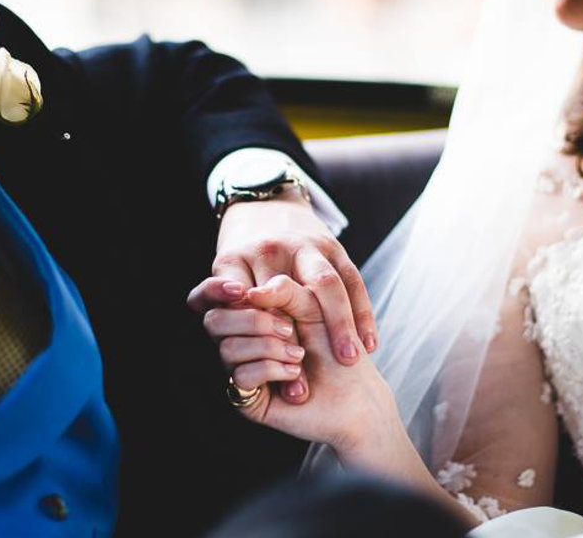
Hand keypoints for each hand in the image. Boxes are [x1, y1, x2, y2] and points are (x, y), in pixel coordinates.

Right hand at [206, 274, 398, 452]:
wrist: (355, 391)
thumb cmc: (335, 343)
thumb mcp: (313, 303)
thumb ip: (283, 289)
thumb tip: (249, 294)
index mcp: (247, 308)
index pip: (211, 295)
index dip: (214, 290)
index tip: (239, 291)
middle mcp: (237, 337)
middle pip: (213, 320)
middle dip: (253, 321)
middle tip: (288, 329)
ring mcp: (237, 367)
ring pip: (226, 347)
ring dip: (269, 348)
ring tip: (299, 355)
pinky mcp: (244, 395)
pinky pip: (240, 376)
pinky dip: (272, 370)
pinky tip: (294, 374)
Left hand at [210, 191, 376, 362]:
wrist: (266, 206)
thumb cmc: (243, 256)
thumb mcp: (221, 273)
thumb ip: (213, 300)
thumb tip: (220, 339)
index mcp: (240, 258)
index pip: (249, 301)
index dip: (263, 333)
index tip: (278, 364)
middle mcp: (273, 250)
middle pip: (291, 294)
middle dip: (300, 337)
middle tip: (311, 376)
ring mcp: (307, 246)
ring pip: (329, 285)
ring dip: (342, 323)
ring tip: (350, 359)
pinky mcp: (335, 247)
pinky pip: (353, 281)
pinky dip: (363, 312)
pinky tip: (370, 342)